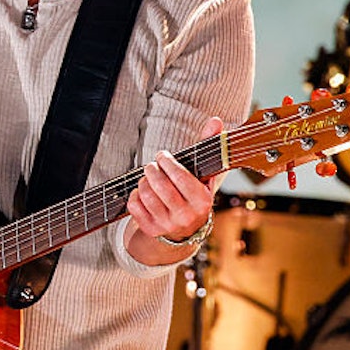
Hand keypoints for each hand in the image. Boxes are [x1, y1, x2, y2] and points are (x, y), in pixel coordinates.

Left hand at [125, 117, 222, 262]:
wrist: (186, 230)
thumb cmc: (194, 193)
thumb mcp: (204, 173)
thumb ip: (210, 145)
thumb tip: (216, 120)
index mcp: (202, 201)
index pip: (179, 176)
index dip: (166, 162)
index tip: (162, 155)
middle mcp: (186, 216)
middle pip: (160, 185)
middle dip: (152, 169)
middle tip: (152, 165)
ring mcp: (167, 225)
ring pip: (145, 194)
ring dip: (143, 181)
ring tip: (148, 178)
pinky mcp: (151, 230)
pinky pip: (134, 206)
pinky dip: (135, 195)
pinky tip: (143, 193)